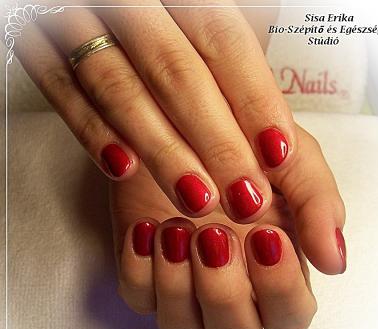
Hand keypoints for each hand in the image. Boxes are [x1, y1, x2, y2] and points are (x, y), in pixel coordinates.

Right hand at [12, 1, 295, 222]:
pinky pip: (57, 86)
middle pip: (178, 75)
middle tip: (244, 197)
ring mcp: (79, 19)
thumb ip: (231, 49)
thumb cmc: (163, 9)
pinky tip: (122, 169)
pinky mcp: (38, 41)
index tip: (277, 154)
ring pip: (119, 88)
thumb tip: (274, 111)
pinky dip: (90, 130)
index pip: (226, 41)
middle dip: (216, 142)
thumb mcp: (199, 9)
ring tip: (198, 199)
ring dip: (161, 151)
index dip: (255, 100)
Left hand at [111, 124, 345, 328]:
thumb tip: (333, 260)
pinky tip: (147, 227)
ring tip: (175, 228)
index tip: (264, 235)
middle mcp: (231, 287)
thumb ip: (319, 204)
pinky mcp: (144, 274)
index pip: (289, 315)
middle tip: (215, 234)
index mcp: (273, 270)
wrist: (186, 128)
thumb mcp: (293, 160)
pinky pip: (138, 298)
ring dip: (178, 283)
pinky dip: (140, 268)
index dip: (279, 288)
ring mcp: (184, 286)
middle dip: (224, 291)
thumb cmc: (243, 147)